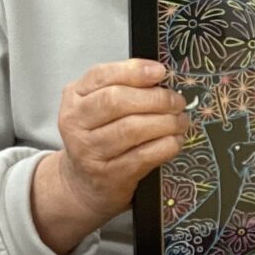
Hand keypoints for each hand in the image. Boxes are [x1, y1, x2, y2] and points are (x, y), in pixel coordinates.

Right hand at [53, 59, 188, 224]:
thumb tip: (158, 75)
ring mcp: (89, 151)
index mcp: (74, 97)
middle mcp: (75, 123)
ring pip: (132, 129)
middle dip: (155, 98)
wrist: (83, 182)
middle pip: (116, 101)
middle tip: (176, 101)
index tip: (160, 71)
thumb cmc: (98, 137)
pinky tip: (175, 140)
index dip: (133, 71)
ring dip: (165, 122)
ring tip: (180, 121)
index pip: (101, 75)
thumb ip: (122, 86)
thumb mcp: (98, 106)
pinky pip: (143, 155)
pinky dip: (165, 145)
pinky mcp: (108, 175)